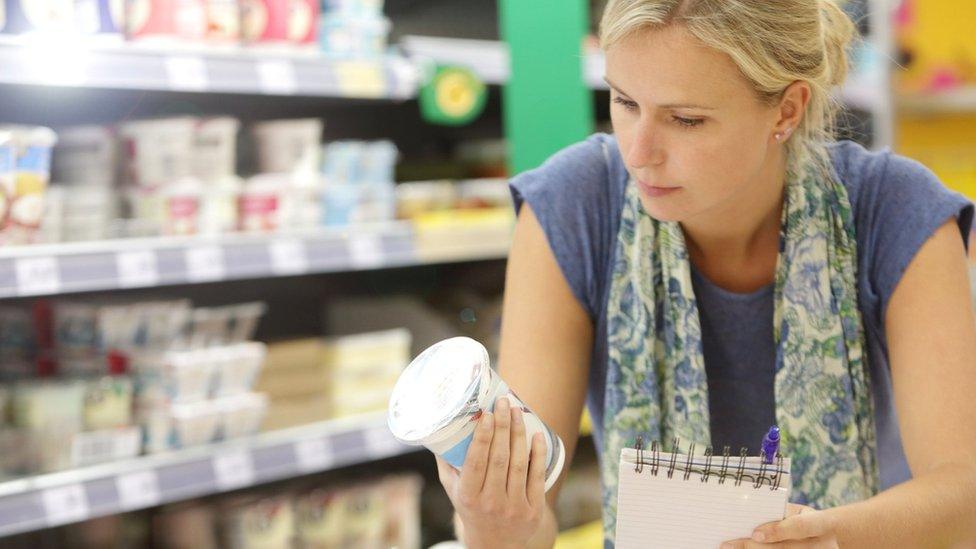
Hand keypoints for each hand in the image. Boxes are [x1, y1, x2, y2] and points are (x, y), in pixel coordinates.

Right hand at [434, 397, 548, 548]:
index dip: (483, 437)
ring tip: (518, 412)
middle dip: (503, 426)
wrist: (495, 544)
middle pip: (499, 458)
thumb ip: (446, 462)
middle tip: (504, 402)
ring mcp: (514, 507)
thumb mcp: (453, 489)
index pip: (476, 462)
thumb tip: (439, 426)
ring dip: (519, 434)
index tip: (487, 413)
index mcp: (469, 496)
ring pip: (519, 464)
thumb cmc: (472, 507)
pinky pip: (537, 476)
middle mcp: (491, 502)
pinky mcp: (533, 510)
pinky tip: (537, 434)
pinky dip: (538, 453)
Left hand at [721, 503, 838, 547]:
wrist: (831, 538)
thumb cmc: (806, 520)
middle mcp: (824, 545)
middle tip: (730, 545)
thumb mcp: (800, 512)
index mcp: (822, 524)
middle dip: (757, 548)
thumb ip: (781, 515)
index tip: (754, 534)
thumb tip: (750, 515)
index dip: (777, 531)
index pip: (801, 527)